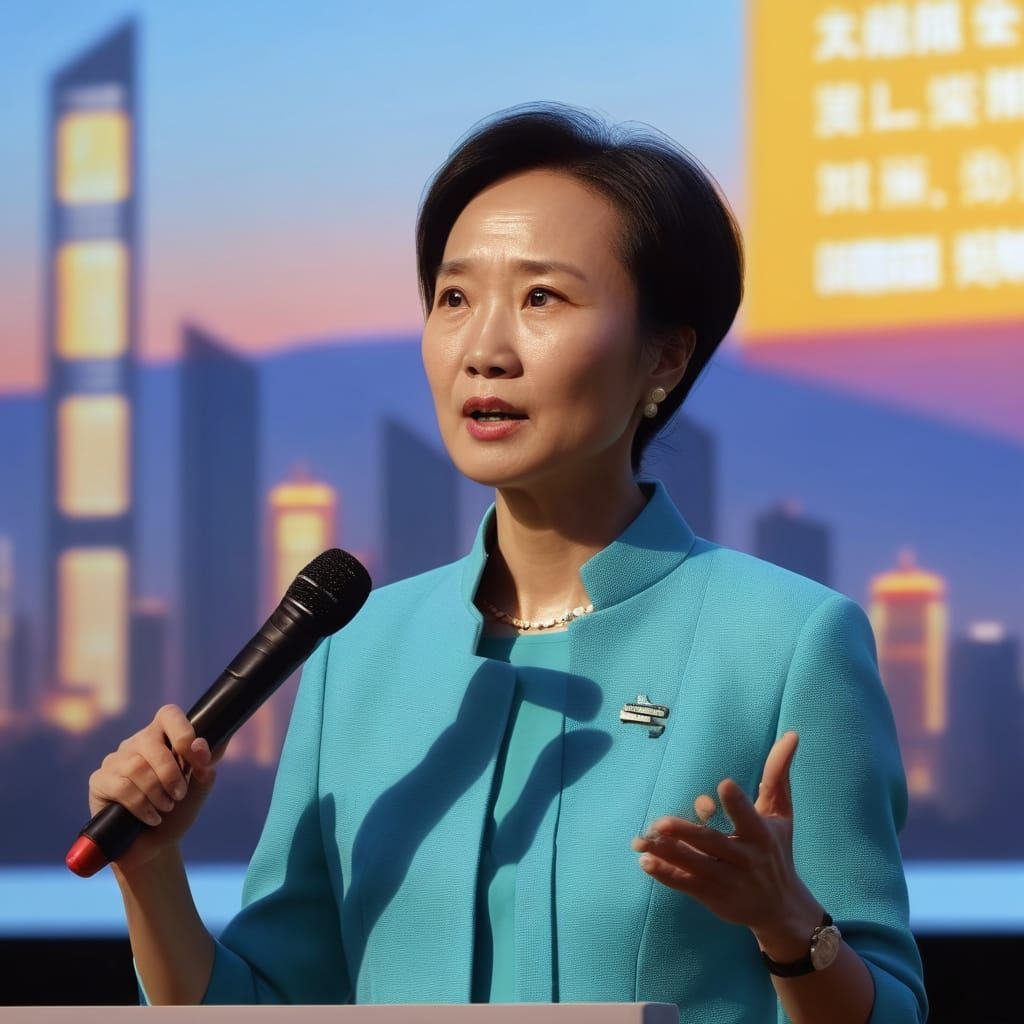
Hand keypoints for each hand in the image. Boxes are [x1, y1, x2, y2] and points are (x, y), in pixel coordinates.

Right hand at [87, 704, 224, 876]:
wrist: (154, 847)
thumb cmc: (178, 811)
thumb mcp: (199, 788)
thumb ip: (205, 765)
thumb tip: (201, 746)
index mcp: (163, 736)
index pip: (169, 714)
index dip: (184, 733)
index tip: (197, 759)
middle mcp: (137, 743)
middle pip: (152, 743)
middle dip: (171, 773)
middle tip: (180, 795)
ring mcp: (115, 760)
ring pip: (136, 766)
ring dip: (156, 792)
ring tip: (166, 807)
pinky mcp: (99, 781)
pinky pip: (121, 786)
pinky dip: (141, 805)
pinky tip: (151, 817)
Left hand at [630, 731, 822, 949]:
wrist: (781, 909)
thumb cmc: (777, 850)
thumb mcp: (781, 813)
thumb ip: (778, 774)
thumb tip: (791, 734)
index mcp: (761, 835)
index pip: (748, 817)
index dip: (737, 803)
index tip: (723, 784)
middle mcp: (744, 859)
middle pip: (712, 843)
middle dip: (687, 833)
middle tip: (661, 822)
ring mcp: (727, 880)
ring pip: (694, 865)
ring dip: (668, 853)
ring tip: (642, 840)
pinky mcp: (713, 896)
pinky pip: (687, 885)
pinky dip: (666, 875)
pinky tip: (646, 862)